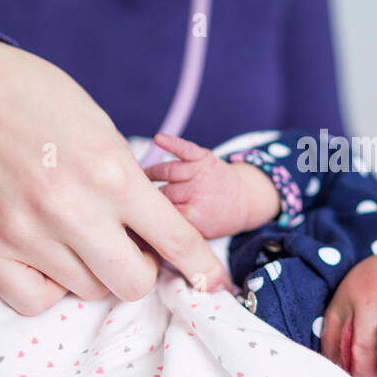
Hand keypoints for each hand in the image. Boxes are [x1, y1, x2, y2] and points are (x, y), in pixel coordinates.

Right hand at [0, 38, 230, 315]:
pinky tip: (43, 255)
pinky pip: (33, 301)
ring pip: (85, 291)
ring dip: (90, 271)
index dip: (200, 267)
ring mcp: (24, 231)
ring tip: (72, 233)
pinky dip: (47, 286)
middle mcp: (72, 209)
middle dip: (139, 270)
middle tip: (127, 248)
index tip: (212, 282)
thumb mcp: (106, 134)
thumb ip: (131, 188)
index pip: (175, 239)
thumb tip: (159, 241)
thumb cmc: (45, 104)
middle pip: (131, 284)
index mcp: (112, 174)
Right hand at [144, 133, 279, 239]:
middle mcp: (199, 194)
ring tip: (138, 179)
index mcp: (196, 220)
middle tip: (131, 198)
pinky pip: (185, 149)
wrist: (245, 200)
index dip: (145, 215)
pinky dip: (172, 143)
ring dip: (149, 174)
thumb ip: (170, 234)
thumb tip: (135, 232)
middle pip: (161, 194)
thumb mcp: (196, 237)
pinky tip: (158, 139)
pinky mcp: (204, 157)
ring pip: (166, 171)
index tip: (131, 216)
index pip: (162, 217)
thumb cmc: (215, 220)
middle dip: (148, 197)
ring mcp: (202, 174)